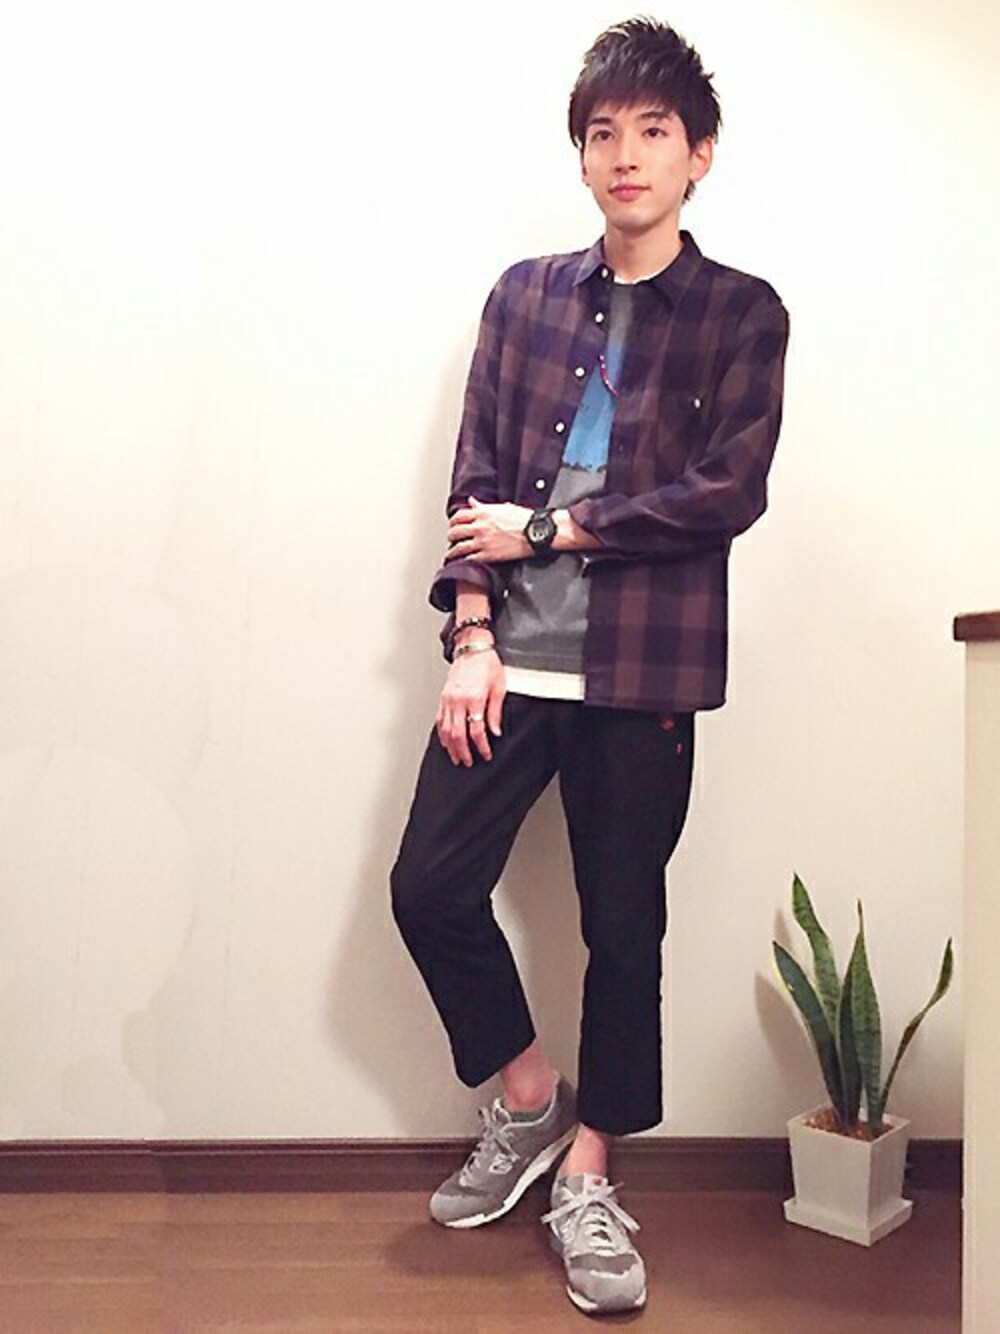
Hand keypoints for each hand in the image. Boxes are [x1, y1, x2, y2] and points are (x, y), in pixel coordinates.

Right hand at [436, 648, 505, 765]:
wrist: (472, 648)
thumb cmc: (487, 664)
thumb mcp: (499, 688)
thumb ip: (495, 712)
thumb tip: (495, 732)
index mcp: (474, 699)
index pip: (476, 730)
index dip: (481, 746)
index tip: (486, 754)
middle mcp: (458, 700)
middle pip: (458, 734)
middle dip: (463, 751)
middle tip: (469, 762)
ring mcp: (448, 700)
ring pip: (446, 729)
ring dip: (451, 746)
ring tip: (456, 758)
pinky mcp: (443, 697)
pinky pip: (440, 720)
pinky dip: (442, 734)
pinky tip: (446, 742)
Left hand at [445, 497, 532, 563]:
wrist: (534, 532)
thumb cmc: (523, 519)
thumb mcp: (501, 507)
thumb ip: (483, 506)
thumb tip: (472, 501)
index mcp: (483, 513)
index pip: (458, 516)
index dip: (453, 522)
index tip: (453, 525)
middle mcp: (480, 526)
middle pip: (455, 532)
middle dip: (451, 536)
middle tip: (451, 539)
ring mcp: (483, 541)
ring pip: (459, 547)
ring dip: (453, 551)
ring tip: (451, 554)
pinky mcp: (489, 555)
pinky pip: (470, 559)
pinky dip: (464, 561)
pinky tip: (462, 562)